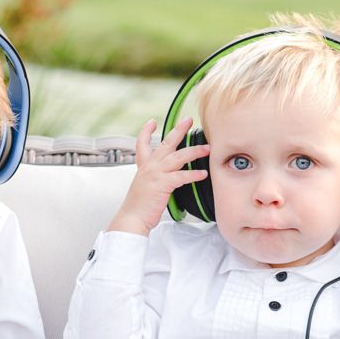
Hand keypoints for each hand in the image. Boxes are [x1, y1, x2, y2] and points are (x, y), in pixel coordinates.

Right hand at [108, 120, 209, 235]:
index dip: (146, 131)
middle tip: (189, 120)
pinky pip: (181, 176)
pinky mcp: (162, 184)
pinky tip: (203, 174)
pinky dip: (193, 175)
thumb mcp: (145, 187)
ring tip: (206, 148)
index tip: (152, 121)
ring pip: (178, 157)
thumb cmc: (140, 207)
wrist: (132, 218)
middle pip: (166, 143)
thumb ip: (156, 179)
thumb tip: (169, 178)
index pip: (142, 144)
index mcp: (144, 167)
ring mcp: (155, 174)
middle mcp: (149, 167)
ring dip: (194, 151)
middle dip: (179, 130)